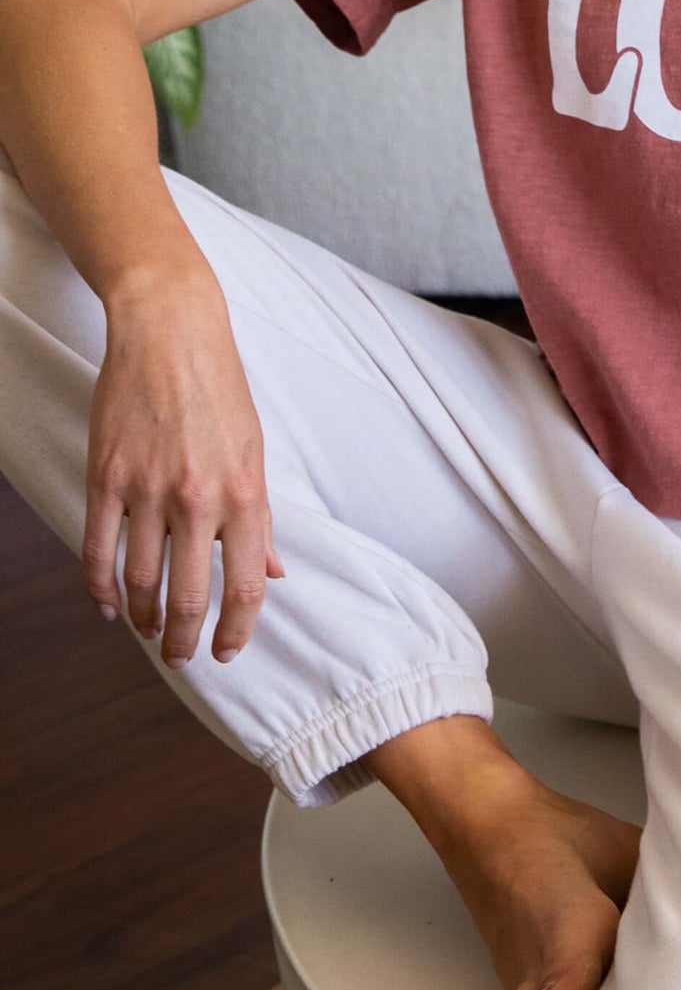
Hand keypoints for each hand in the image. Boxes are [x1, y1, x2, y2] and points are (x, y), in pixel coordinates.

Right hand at [82, 273, 285, 665]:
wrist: (171, 334)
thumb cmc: (220, 391)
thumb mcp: (255, 452)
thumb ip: (261, 517)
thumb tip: (274, 571)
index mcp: (244, 493)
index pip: (244, 585)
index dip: (236, 630)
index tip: (226, 651)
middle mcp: (198, 499)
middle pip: (191, 596)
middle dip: (186, 639)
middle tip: (182, 655)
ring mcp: (148, 489)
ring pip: (141, 581)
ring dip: (144, 617)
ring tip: (148, 629)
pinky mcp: (106, 477)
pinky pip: (98, 550)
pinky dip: (99, 589)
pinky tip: (107, 605)